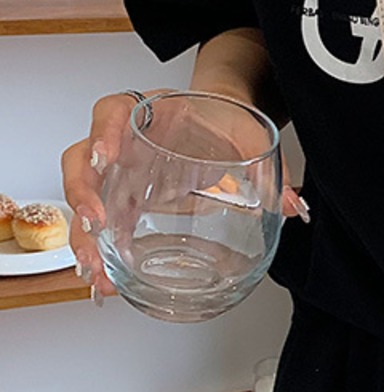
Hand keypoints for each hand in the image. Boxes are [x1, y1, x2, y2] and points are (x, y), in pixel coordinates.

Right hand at [61, 89, 307, 300]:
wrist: (222, 123)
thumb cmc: (226, 122)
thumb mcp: (250, 136)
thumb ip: (269, 167)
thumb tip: (294, 206)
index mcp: (150, 112)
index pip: (112, 111)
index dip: (103, 132)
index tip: (106, 155)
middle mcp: (125, 141)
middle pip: (82, 160)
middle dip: (82, 192)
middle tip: (95, 222)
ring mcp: (120, 171)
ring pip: (86, 198)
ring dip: (84, 236)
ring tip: (94, 268)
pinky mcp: (125, 198)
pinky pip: (101, 224)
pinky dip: (100, 252)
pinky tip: (104, 279)